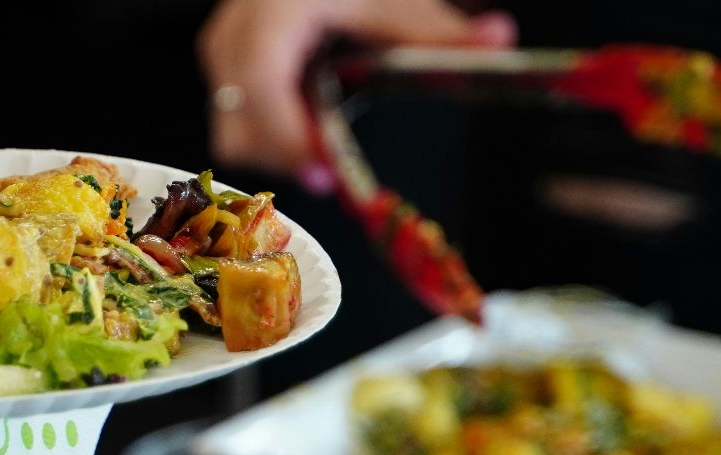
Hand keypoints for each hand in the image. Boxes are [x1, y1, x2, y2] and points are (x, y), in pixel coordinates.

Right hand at [199, 0, 516, 179]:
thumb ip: (435, 28)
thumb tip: (496, 40)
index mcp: (270, 13)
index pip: (260, 91)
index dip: (288, 140)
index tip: (326, 172)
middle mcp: (234, 34)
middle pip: (240, 127)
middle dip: (285, 156)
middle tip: (334, 172)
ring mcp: (225, 50)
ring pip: (235, 130)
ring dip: (280, 147)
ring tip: (325, 141)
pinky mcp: (227, 62)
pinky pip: (238, 116)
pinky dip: (274, 128)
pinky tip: (310, 118)